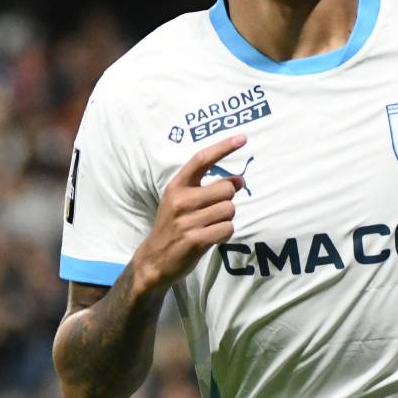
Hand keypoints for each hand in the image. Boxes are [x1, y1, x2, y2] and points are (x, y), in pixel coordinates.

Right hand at [129, 134, 247, 294]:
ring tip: (210, 225)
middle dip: (229, 199)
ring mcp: (187, 221)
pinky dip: (225, 232)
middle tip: (217, 208)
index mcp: (177, 186)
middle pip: (226, 188)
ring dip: (226, 218)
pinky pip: (227, 229)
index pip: (201, 160)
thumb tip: (240, 180)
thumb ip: (206, 188)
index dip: (223, 147)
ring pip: (229, 210)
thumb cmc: (172, 226)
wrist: (154, 259)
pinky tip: (212, 236)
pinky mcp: (195, 240)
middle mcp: (181, 200)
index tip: (243, 138)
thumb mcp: (179, 200)